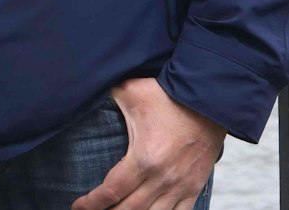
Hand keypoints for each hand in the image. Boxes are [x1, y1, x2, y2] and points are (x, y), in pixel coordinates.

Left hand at [72, 77, 223, 209]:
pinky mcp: (194, 187)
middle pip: (129, 209)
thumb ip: (107, 96)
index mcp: (144, 158)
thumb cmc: (170, 96)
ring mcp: (180, 186)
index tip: (78, 206)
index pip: (111, 191)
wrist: (210, 102)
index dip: (92, 203)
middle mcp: (162, 179)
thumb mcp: (132, 91)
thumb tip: (86, 90)